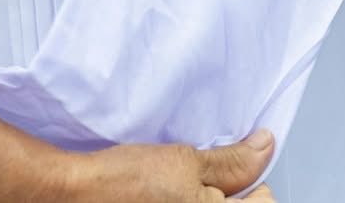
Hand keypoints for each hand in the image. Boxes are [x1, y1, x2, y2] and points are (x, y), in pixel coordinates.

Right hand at [60, 130, 274, 201]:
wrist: (79, 192)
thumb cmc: (125, 182)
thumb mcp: (187, 160)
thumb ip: (233, 160)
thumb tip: (265, 147)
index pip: (265, 202)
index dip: (254, 180)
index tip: (238, 166)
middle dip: (230, 190)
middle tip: (202, 174)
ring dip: (206, 195)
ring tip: (180, 184)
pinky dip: (186, 199)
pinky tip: (168, 193)